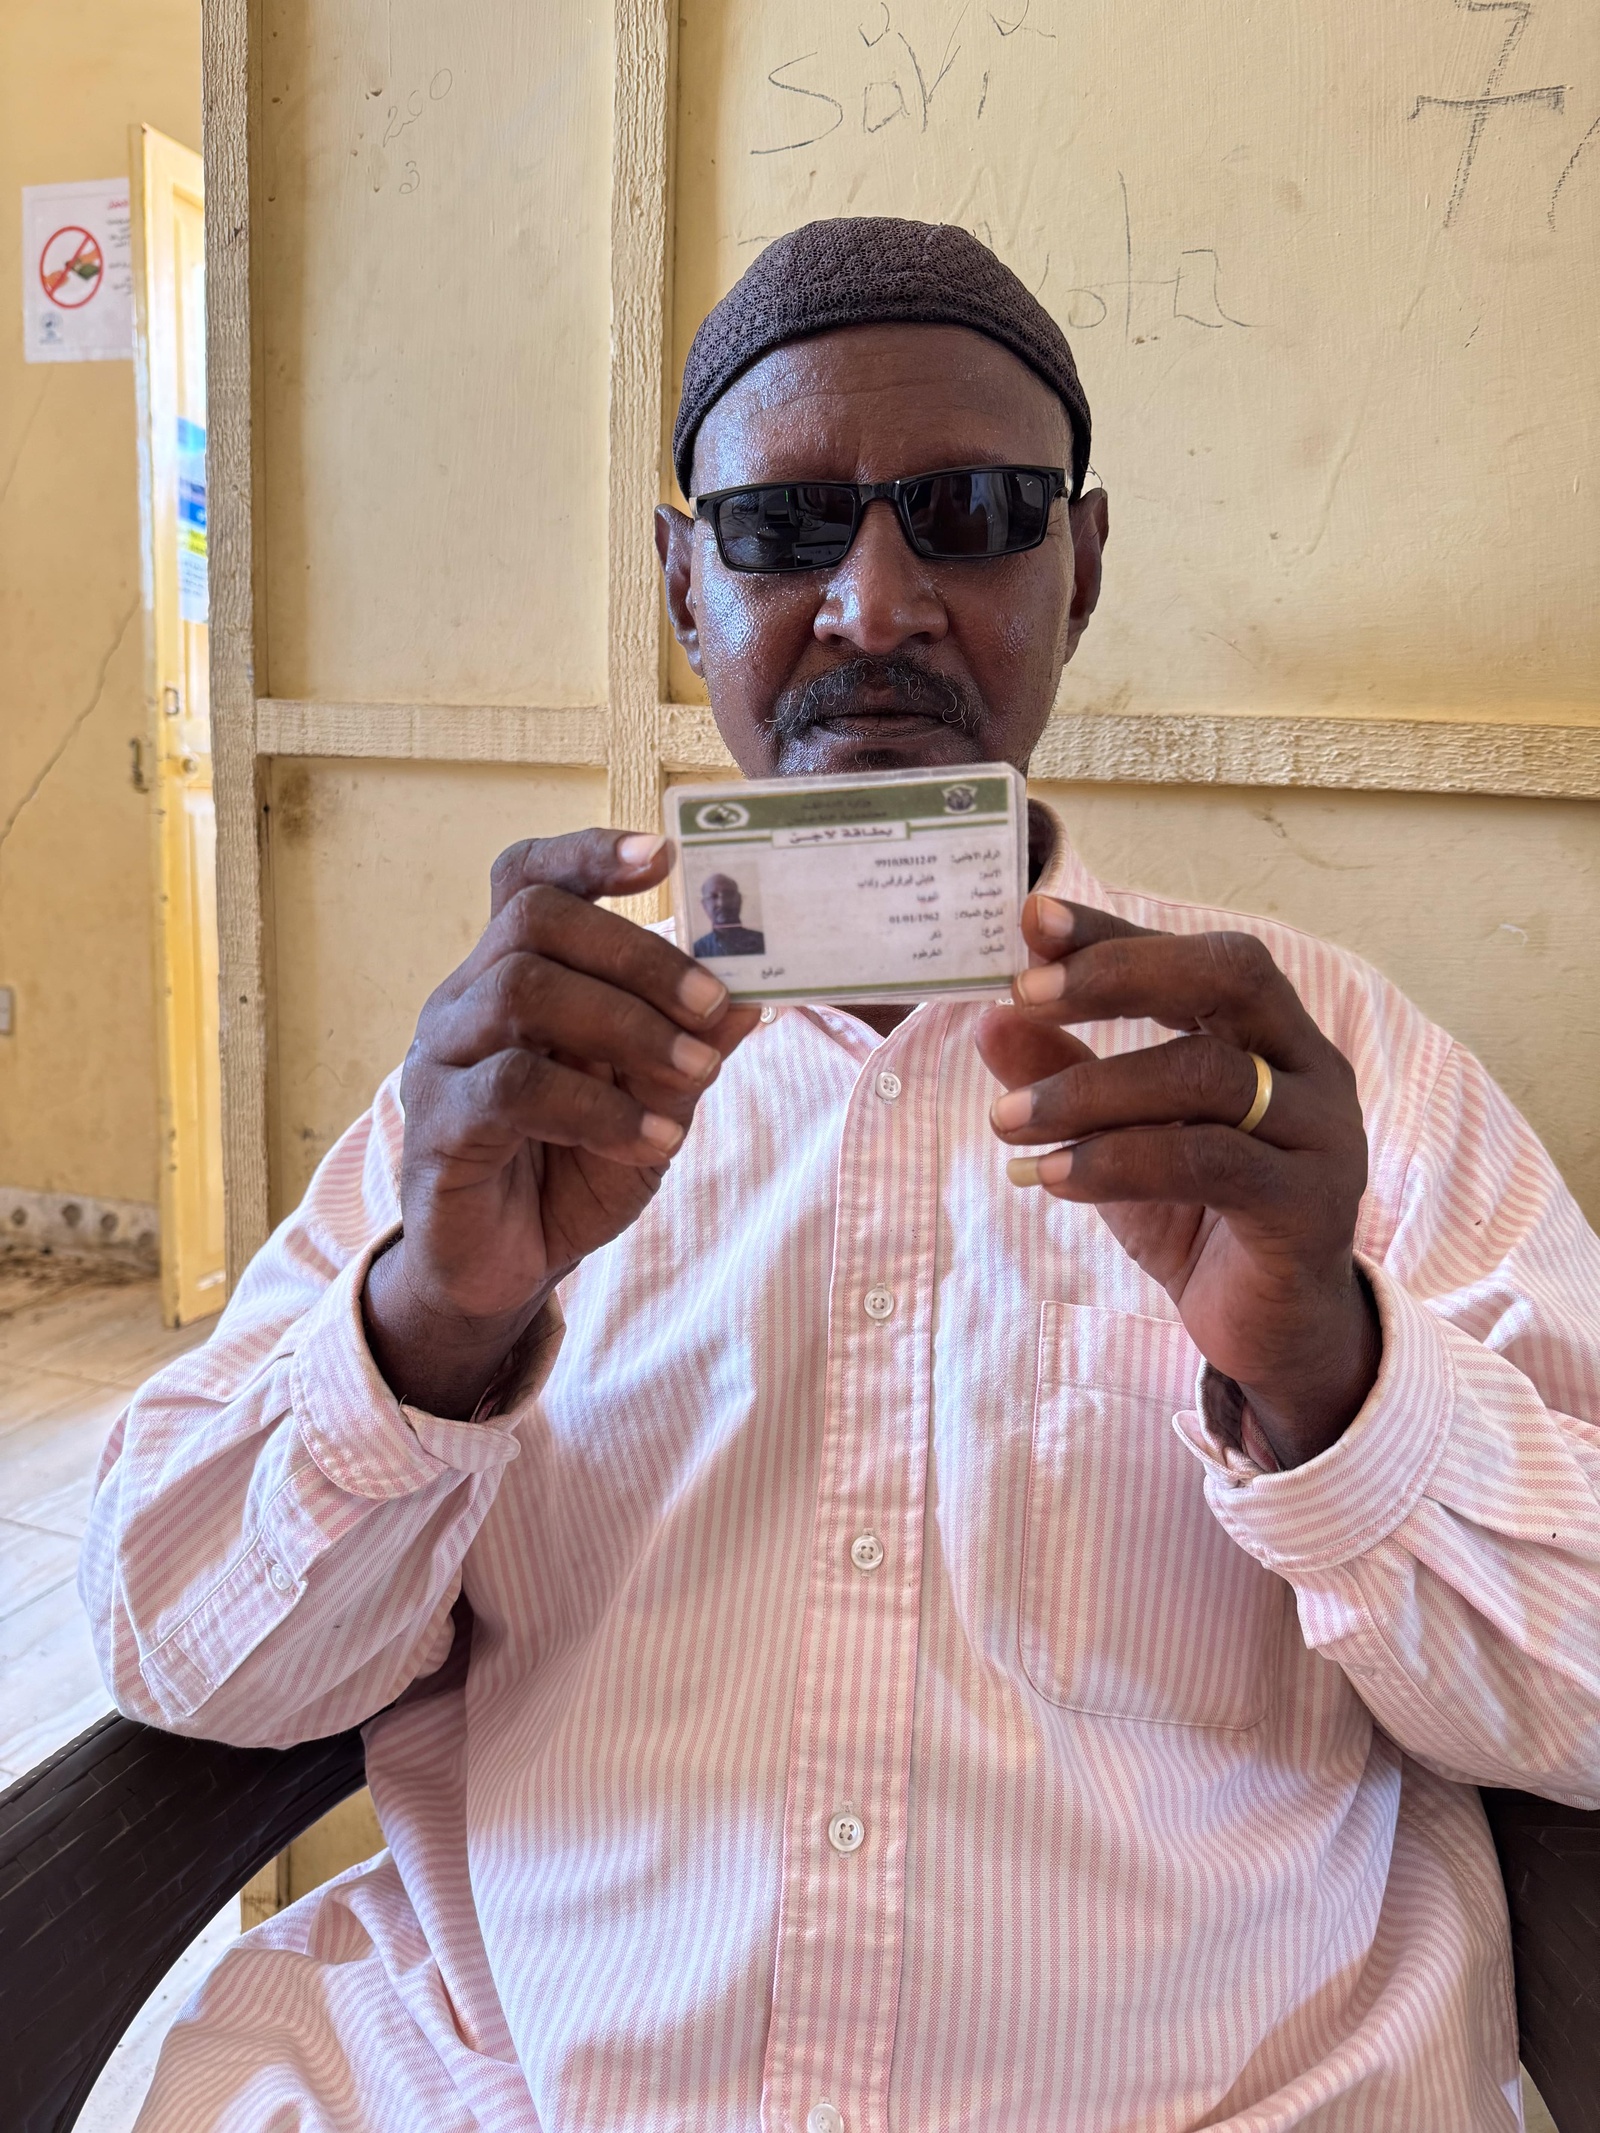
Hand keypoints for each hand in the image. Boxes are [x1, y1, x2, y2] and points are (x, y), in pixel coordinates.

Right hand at [363, 829, 758, 1416]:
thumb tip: (758, 991)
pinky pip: (512, 1087)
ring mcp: (444, 1058)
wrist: (511, 1265)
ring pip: (521, 991)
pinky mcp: (438, 1127)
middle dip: (638, 954)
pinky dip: (598, 1107)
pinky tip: (651, 1138)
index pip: (529, 878)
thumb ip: (693, 1043)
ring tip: (695, 1078)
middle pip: (535, 919)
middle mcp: (468, 999)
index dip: (589, 852)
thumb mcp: (654, 1099)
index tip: (664, 857)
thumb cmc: (575, 1165)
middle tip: (713, 1005)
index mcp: (515, 971)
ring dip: (627, 1026)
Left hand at [977, 894, 1379, 1468]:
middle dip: (1120, 973)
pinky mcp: (1311, 1207)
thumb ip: (1066, 1077)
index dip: (1116, 933)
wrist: (1273, 1334)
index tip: (1032, 919)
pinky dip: (1119, 1161)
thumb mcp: (1116, 1141)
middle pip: (1232, 976)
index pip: (1196, 955)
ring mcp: (1322, 1134)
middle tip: (1024, 995)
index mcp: (1268, 1034)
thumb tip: (991, 1019)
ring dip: (1092, 1089)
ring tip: (1009, 1121)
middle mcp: (1310, 1067)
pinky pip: (1211, 1162)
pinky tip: (1052, 1177)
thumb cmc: (1199, 1219)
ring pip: (1207, 1074)